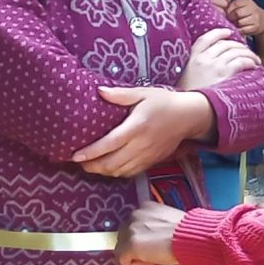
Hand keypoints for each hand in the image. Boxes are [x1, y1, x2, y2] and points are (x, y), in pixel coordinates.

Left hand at [77, 87, 211, 176]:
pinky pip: (130, 173)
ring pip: (119, 171)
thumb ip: (120, 94)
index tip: (75, 155)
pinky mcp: (151, 162)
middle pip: (112, 163)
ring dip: (102, 171)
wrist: (188, 117)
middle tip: (78, 161)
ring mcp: (147, 156)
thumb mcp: (143, 93)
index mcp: (138, 126)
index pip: (110, 143)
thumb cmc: (164, 102)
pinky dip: (116, 173)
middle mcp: (142, 145)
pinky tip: (108, 167)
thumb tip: (99, 91)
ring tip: (90, 165)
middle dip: (92, 166)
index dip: (91, 152)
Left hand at [115, 201, 184, 264]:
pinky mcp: (130, 245)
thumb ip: (157, 224)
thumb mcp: (170, 220)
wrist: (190, 237)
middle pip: (124, 235)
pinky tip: (150, 263)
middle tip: (153, 253)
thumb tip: (155, 237)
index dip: (143, 237)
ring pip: (121, 247)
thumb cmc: (187, 232)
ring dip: (135, 255)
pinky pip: (122, 259)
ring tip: (152, 258)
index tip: (154, 244)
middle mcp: (135, 215)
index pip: (134, 224)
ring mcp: (130, 230)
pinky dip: (134, 264)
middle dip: (136, 246)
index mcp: (146, 207)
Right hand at [180, 26, 261, 91]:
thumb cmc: (190, 96)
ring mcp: (214, 65)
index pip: (206, 39)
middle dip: (239, 45)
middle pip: (225, 44)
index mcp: (192, 58)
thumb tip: (213, 64)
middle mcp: (203, 59)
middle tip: (247, 51)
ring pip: (236, 52)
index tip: (228, 32)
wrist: (189, 109)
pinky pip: (241, 62)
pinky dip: (250, 61)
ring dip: (248, 54)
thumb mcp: (186, 78)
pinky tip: (254, 66)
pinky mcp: (224, 74)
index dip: (219, 33)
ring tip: (255, 60)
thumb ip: (197, 68)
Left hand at [226, 0, 263, 38]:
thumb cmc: (248, 13)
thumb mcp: (242, 5)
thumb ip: (232, 6)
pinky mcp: (256, 27)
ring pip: (240, 22)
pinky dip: (239, 30)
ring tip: (236, 24)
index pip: (235, 4)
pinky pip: (244, 29)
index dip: (229, 10)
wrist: (263, 20)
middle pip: (237, 13)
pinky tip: (239, 29)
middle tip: (230, 20)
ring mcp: (255, 18)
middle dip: (232, 18)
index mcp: (247, 1)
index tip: (226, 14)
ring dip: (236, 24)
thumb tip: (221, 12)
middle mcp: (253, 8)